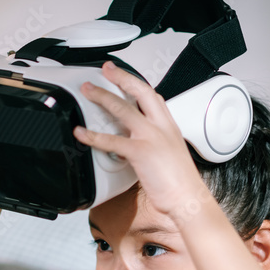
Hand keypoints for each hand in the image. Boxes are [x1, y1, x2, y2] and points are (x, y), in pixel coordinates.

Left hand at [72, 61, 205, 216]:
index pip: (153, 96)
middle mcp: (161, 127)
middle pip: (140, 92)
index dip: (137, 84)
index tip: (125, 78)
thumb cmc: (180, 183)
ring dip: (102, 96)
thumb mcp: (170, 155)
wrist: (187, 199)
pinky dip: (93, 135)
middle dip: (121, 77)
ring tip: (87, 91)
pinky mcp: (140, 152)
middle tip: (106, 70)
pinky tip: (81, 132)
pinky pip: (112, 140)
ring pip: (123, 109)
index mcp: (169, 126)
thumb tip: (133, 144)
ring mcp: (150, 137)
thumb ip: (152, 144)